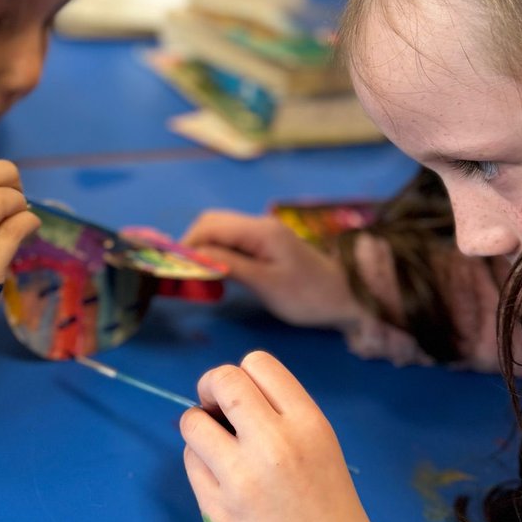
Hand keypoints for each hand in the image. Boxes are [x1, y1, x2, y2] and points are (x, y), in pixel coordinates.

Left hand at [181, 351, 434, 521]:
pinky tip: (223, 490)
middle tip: (219, 418)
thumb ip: (281, 419)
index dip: (241, 377)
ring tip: (220, 457)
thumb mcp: (321, 450)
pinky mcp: (218, 511)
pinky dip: (200, 468)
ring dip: (199, 431)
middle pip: (220, 380)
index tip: (241, 402)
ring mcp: (242, 478)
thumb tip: (224, 395)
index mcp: (309, 424)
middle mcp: (275, 444)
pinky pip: (191, 464)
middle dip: (211, 392)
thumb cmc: (331, 516)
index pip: (257, 363)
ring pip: (192, 421)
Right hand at [182, 210, 360, 327]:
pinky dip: (218, 254)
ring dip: (205, 249)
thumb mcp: (266, 284)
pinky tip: (216, 274)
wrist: (346, 298)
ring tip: (197, 277)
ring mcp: (263, 233)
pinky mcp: (266, 244)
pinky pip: (233, 241)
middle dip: (193, 244)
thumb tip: (194, 255)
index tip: (175, 269)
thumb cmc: (307, 296)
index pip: (210, 225)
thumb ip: (230, 266)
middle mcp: (258, 224)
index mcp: (259, 230)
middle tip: (184, 275)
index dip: (187, 244)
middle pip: (212, 223)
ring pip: (221, 231)